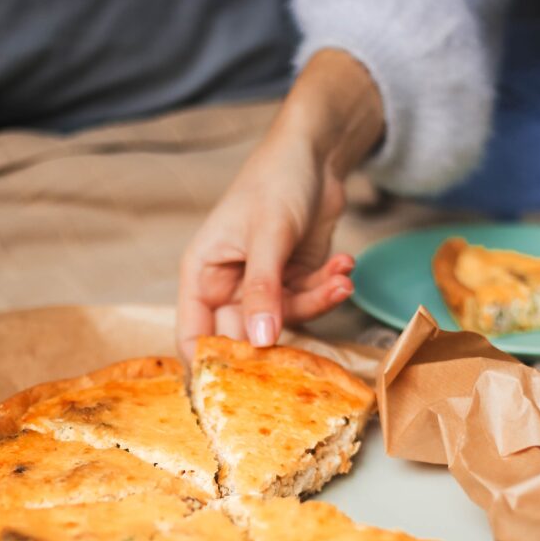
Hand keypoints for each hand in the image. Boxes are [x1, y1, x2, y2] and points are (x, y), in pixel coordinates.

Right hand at [176, 50, 383, 360]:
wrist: (317, 152)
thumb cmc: (276, 179)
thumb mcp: (268, 234)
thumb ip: (264, 289)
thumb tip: (259, 341)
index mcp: (202, 275)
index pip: (194, 338)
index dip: (211, 367)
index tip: (240, 389)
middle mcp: (228, 288)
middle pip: (246, 338)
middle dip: (281, 335)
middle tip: (310, 338)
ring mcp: (263, 289)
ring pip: (286, 323)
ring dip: (317, 302)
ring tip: (341, 278)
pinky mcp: (294, 284)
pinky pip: (310, 304)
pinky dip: (329, 289)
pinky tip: (345, 266)